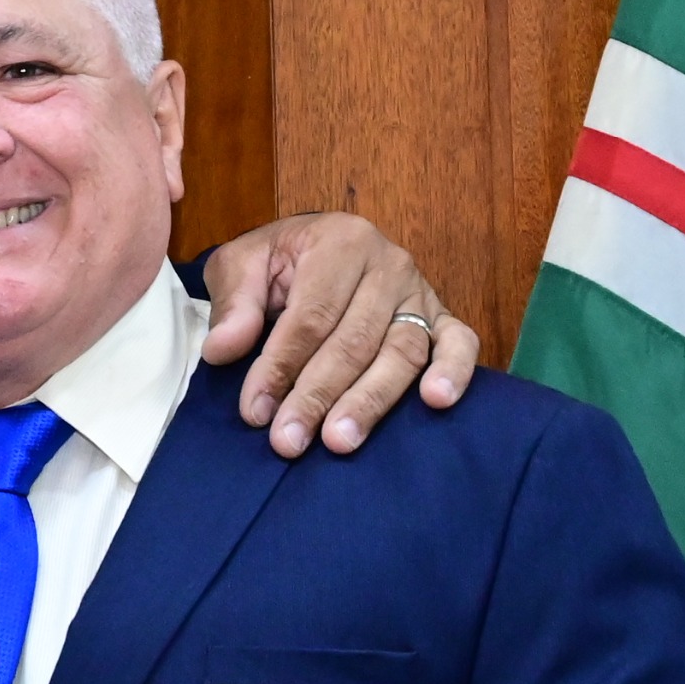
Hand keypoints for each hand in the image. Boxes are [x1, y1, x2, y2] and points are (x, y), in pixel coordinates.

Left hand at [199, 212, 479, 455]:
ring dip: (371, 401)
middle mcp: (389, 264)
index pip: (312, 315)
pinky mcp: (443, 317)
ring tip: (340, 441)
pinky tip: (436, 401)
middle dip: (318, 395)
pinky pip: (461, 344)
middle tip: (288, 441)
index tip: (256, 412)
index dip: (282, 366)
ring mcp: (421, 292)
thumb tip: (224, 350)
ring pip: (402, 351)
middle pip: (355, 340)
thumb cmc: (278, 262)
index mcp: (340, 242)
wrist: (316, 248)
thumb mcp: (240, 265)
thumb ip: (234, 304)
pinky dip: (454, 372)